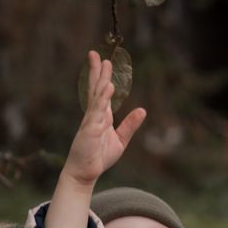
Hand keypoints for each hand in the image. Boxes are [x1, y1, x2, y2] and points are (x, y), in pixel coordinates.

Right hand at [63, 51, 145, 187]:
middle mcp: (94, 115)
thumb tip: (142, 110)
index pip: (100, 92)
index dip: (101, 76)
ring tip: (105, 65)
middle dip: (96, 71)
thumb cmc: (99, 157)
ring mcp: (91, 121)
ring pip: (96, 97)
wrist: (85, 173)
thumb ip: (130, 125)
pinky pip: (97, 111)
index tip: (103, 61)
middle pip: (95, 89)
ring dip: (101, 80)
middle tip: (95, 54)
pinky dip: (103, 99)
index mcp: (101, 116)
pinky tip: (108, 88)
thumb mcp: (120, 140)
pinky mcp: (90, 130)